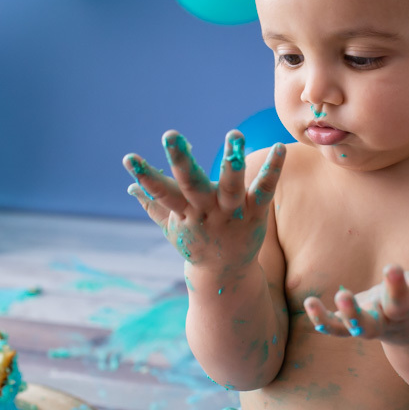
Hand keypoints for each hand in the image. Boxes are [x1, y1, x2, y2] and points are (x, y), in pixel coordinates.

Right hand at [123, 129, 284, 270]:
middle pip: (191, 185)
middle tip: (170, 135)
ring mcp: (231, 213)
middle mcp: (206, 211)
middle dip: (180, 160)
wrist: (226, 275)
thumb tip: (130, 186)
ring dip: (231, 161)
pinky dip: (272, 169)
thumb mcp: (172, 226)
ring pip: (230, 186)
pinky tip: (280, 147)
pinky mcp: (255, 213)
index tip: (129, 158)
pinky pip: (264, 190)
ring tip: (233, 134)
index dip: (145, 177)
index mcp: (184, 212)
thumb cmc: (197, 243)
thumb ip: (152, 204)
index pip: (161, 193)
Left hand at [303, 237, 408, 345]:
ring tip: (342, 294)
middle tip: (392, 266)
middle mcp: (401, 316)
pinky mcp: (356, 327)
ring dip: (354, 313)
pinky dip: (323, 320)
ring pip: (366, 326)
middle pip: (399, 306)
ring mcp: (377, 325)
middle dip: (396, 288)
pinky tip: (309, 303)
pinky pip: (337, 328)